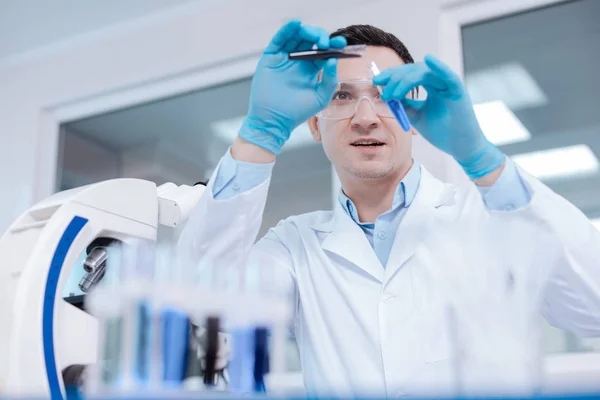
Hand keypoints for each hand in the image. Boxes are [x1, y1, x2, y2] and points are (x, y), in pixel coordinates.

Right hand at [239, 20, 345, 154]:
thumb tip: (333, 60)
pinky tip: (296, 24)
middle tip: (325, 43)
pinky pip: (279, 39)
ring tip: (314, 35)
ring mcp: (284, 58)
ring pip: (296, 37)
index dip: (333, 45)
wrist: (274, 121)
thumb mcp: (320, 97)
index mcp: (311, 69)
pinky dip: (287, 29)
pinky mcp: (271, 57)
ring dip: (306, 31)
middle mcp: (298, 61)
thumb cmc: (297, 112)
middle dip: (320, 37)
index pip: (323, 51)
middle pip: (310, 40)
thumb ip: (330, 80)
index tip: (342, 45)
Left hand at [372, 54, 504, 178]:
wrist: (460, 148)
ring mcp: (449, 86)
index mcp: (432, 86)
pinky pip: (449, 76)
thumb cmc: (442, 132)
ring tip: (392, 94)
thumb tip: (387, 93)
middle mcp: (440, 83)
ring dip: (405, 80)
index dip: (393, 75)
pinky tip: (428, 60)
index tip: (377, 81)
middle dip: (395, 75)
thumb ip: (404, 104)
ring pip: (425, 73)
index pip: (410, 74)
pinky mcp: (458, 92)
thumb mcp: (416, 115)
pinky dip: (439, 67)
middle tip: (379, 82)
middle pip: (415, 70)